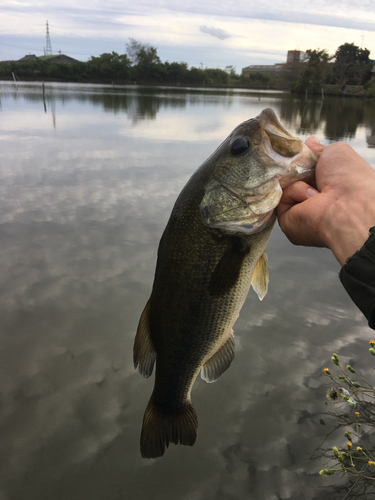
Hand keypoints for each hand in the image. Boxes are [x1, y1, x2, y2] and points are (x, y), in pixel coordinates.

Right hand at [277, 137, 374, 265]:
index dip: (300, 160)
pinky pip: (281, 198)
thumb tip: (309, 142)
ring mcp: (300, 210)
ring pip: (283, 185)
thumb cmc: (348, 179)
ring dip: (298, 181)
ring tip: (315, 190)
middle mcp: (313, 199)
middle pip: (290, 176)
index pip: (304, 169)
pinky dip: (295, 193)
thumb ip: (317, 148)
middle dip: (294, 168)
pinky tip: (311, 199)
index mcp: (326, 184)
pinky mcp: (288, 220)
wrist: (347, 207)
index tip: (297, 153)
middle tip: (303, 167)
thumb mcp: (335, 152)